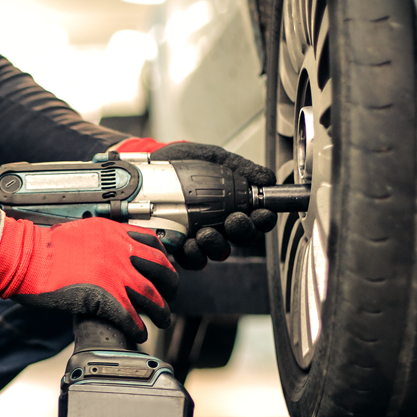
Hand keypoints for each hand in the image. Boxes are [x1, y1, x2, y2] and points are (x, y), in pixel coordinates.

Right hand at [0, 217, 177, 341]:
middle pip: (160, 269)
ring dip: (160, 311)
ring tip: (162, 320)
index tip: (164, 269)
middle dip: (170, 286)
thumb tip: (108, 254)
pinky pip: (130, 316)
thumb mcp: (80, 233)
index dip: (163, 259)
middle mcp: (119, 251)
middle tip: (169, 296)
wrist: (25, 257)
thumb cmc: (42, 247)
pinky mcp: (104, 297)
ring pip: (151, 295)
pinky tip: (139, 333)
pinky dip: (138, 327)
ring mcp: (114, 274)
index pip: (152, 243)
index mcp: (113, 233)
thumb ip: (100, 241)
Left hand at [114, 138, 278, 269]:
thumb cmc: (183, 162)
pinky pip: (192, 259)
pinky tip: (188, 243)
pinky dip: (194, 255)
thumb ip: (240, 166)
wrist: (149, 163)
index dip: (264, 219)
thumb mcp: (213, 157)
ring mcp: (201, 236)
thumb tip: (267, 177)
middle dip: (242, 232)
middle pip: (243, 238)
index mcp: (234, 204)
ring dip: (216, 245)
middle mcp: (221, 224)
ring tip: (205, 233)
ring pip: (219, 252)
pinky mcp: (180, 245)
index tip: (261, 213)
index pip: (258, 218)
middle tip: (234, 220)